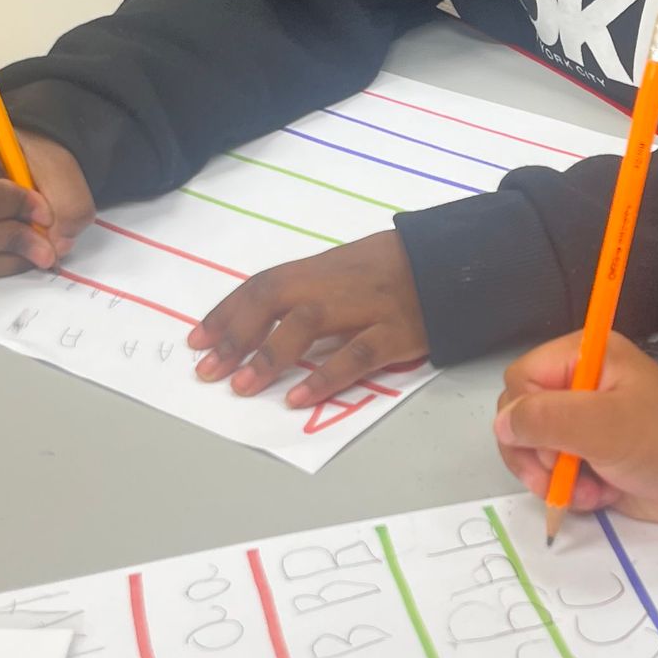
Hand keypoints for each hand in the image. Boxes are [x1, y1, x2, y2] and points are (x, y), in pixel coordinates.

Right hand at [0, 126, 94, 278]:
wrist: (13, 155)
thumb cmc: (25, 153)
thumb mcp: (54, 163)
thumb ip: (65, 201)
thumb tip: (57, 245)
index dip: (17, 209)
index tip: (45, 212)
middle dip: (12, 242)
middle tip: (47, 248)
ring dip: (9, 257)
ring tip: (39, 248)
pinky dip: (1, 263)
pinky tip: (22, 252)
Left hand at [188, 229, 427, 409]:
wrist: (460, 259)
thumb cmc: (398, 268)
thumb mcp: (348, 268)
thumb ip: (313, 291)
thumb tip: (267, 323)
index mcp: (322, 267)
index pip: (264, 286)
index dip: (228, 312)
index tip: (197, 340)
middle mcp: (337, 283)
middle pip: (274, 301)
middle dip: (235, 335)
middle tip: (206, 370)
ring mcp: (368, 307)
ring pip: (308, 325)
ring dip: (270, 355)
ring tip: (241, 386)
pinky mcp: (397, 333)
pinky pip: (356, 355)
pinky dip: (324, 377)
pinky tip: (297, 398)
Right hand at [493, 330, 657, 522]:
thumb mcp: (604, 425)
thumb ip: (547, 419)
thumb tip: (502, 424)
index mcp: (582, 358)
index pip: (519, 381)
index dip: (525, 418)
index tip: (551, 446)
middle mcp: (576, 386)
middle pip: (518, 418)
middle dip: (535, 456)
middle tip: (560, 474)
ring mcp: (581, 423)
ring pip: (531, 451)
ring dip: (553, 478)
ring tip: (586, 489)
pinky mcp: (587, 455)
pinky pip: (553, 473)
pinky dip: (569, 490)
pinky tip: (598, 494)